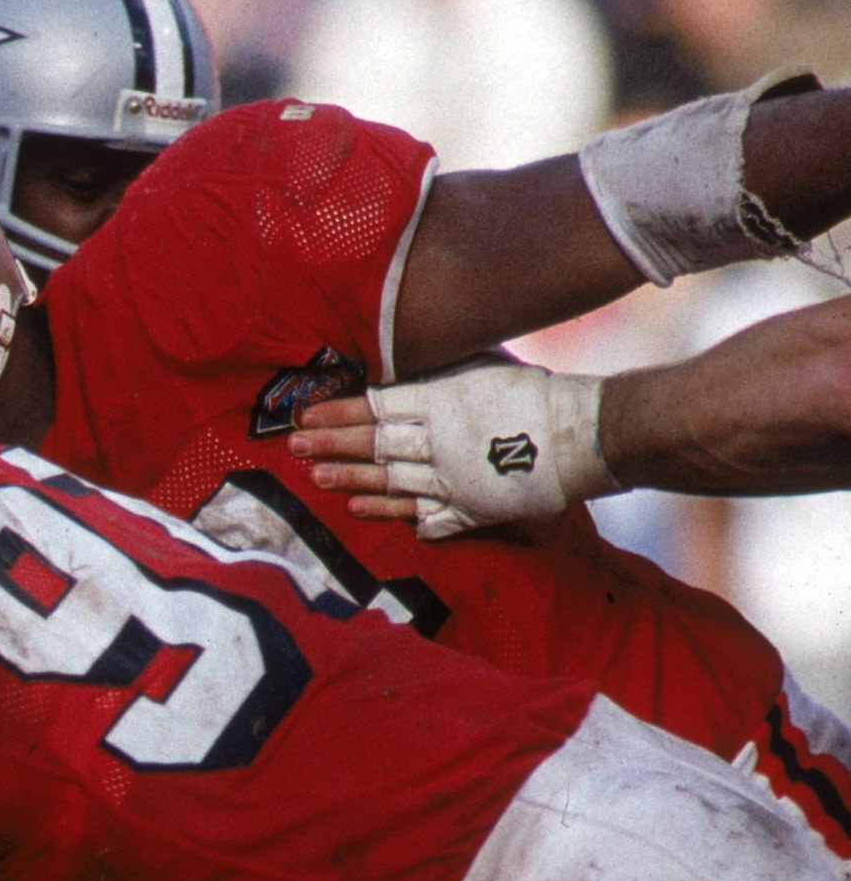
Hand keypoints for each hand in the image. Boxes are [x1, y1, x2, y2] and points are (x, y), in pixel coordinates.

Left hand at [288, 363, 616, 538]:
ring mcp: (455, 479)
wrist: (586, 434)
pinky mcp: (471, 509)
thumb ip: (436, 372)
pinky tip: (359, 511)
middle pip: (375, 444)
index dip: (338, 414)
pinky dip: (392, 513)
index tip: (304, 417)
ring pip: (391, 480)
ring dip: (350, 480)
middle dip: (331, 446)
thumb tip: (391, 370)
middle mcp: (442, 442)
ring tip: (315, 478)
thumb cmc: (533, 393)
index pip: (378, 407)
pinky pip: (424, 514)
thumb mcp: (481, 366)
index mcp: (444, 402)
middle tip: (294, 448)